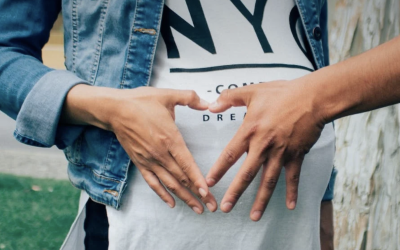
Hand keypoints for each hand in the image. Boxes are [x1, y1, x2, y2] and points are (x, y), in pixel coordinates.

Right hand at [92, 86, 216, 213]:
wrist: (115, 109)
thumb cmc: (141, 102)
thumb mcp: (167, 95)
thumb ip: (190, 98)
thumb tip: (207, 103)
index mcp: (170, 138)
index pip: (187, 164)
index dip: (198, 180)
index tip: (207, 193)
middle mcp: (160, 153)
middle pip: (181, 178)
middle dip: (197, 194)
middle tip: (211, 207)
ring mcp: (149, 160)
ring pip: (169, 184)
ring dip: (184, 198)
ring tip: (197, 209)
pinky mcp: (140, 163)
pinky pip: (152, 183)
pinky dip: (162, 194)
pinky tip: (171, 203)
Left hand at [206, 80, 324, 220]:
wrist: (312, 97)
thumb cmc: (282, 93)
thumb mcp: (252, 91)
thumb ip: (229, 98)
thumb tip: (211, 106)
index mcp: (250, 130)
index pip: (230, 154)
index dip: (219, 169)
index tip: (209, 183)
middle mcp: (264, 146)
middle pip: (247, 174)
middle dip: (235, 192)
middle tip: (225, 208)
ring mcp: (281, 153)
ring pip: (269, 181)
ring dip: (261, 200)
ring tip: (254, 217)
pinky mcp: (296, 155)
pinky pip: (293, 177)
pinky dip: (292, 192)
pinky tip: (290, 206)